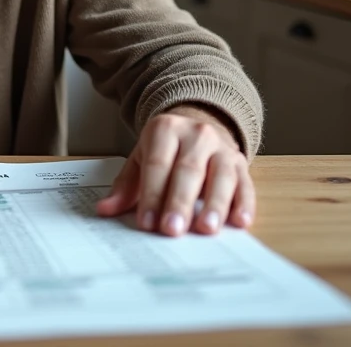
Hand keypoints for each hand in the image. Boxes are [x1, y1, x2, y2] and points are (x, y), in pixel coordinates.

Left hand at [95, 105, 254, 236]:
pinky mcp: (241, 162)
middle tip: (172, 230)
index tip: (147, 223)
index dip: (152, 194)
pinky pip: (245, 183)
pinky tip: (239, 221)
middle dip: (179, 202)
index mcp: (165, 130)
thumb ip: (125, 185)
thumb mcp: (141, 157)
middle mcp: (197, 135)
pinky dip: (243, 203)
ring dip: (214, 204)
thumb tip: (105, 210)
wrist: (200, 122)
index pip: (157, 165)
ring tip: (206, 229)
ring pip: (221, 176)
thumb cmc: (167, 148)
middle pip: (188, 170)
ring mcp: (222, 148)